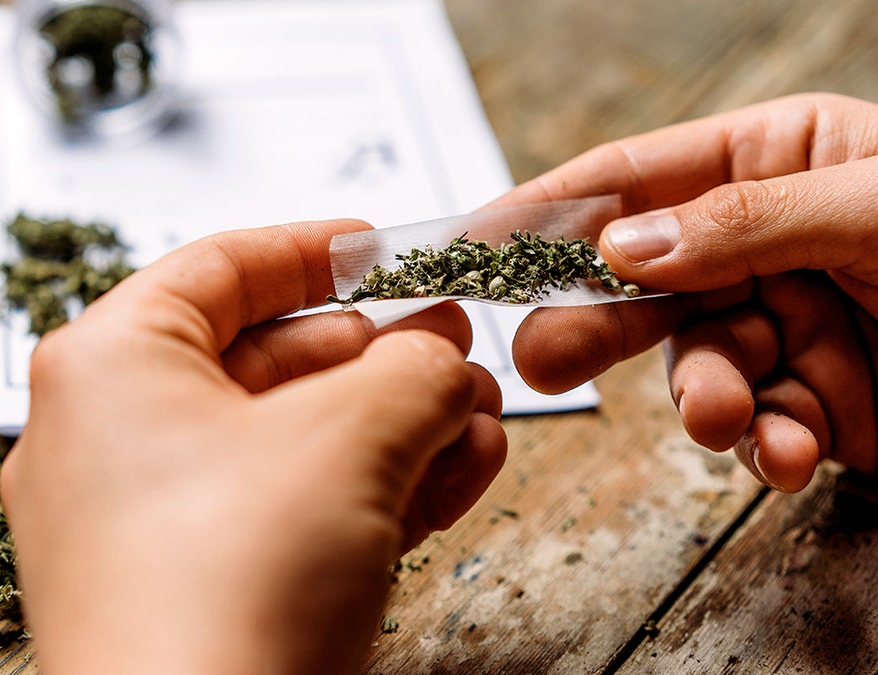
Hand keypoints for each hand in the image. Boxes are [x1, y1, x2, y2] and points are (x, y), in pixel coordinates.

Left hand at [0, 219, 506, 673]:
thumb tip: (442, 359)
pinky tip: (452, 476)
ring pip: (286, 444)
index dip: (315, 252)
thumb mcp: (348, 440)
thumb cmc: (229, 589)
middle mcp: (107, 437)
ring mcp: (141, 522)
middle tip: (456, 346)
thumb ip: (411, 372)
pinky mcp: (185, 589)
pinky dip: (364, 490)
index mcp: (109, 364)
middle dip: (380, 356)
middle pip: (267, 361)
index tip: (383, 248)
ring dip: (391, 428)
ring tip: (478, 417)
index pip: (220, 269)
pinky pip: (282, 511)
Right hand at [499, 92, 877, 493]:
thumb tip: (622, 246)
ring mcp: (788, 324)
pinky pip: (759, 428)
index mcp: (779, 160)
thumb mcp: (875, 206)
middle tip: (542, 358)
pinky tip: (793, 452)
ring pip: (698, 365)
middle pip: (645, 282)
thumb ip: (747, 221)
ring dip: (705, 398)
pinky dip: (768, 447)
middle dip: (596, 324)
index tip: (475, 241)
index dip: (552, 210)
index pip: (636, 180)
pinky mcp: (817, 402)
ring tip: (721, 417)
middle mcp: (770, 241)